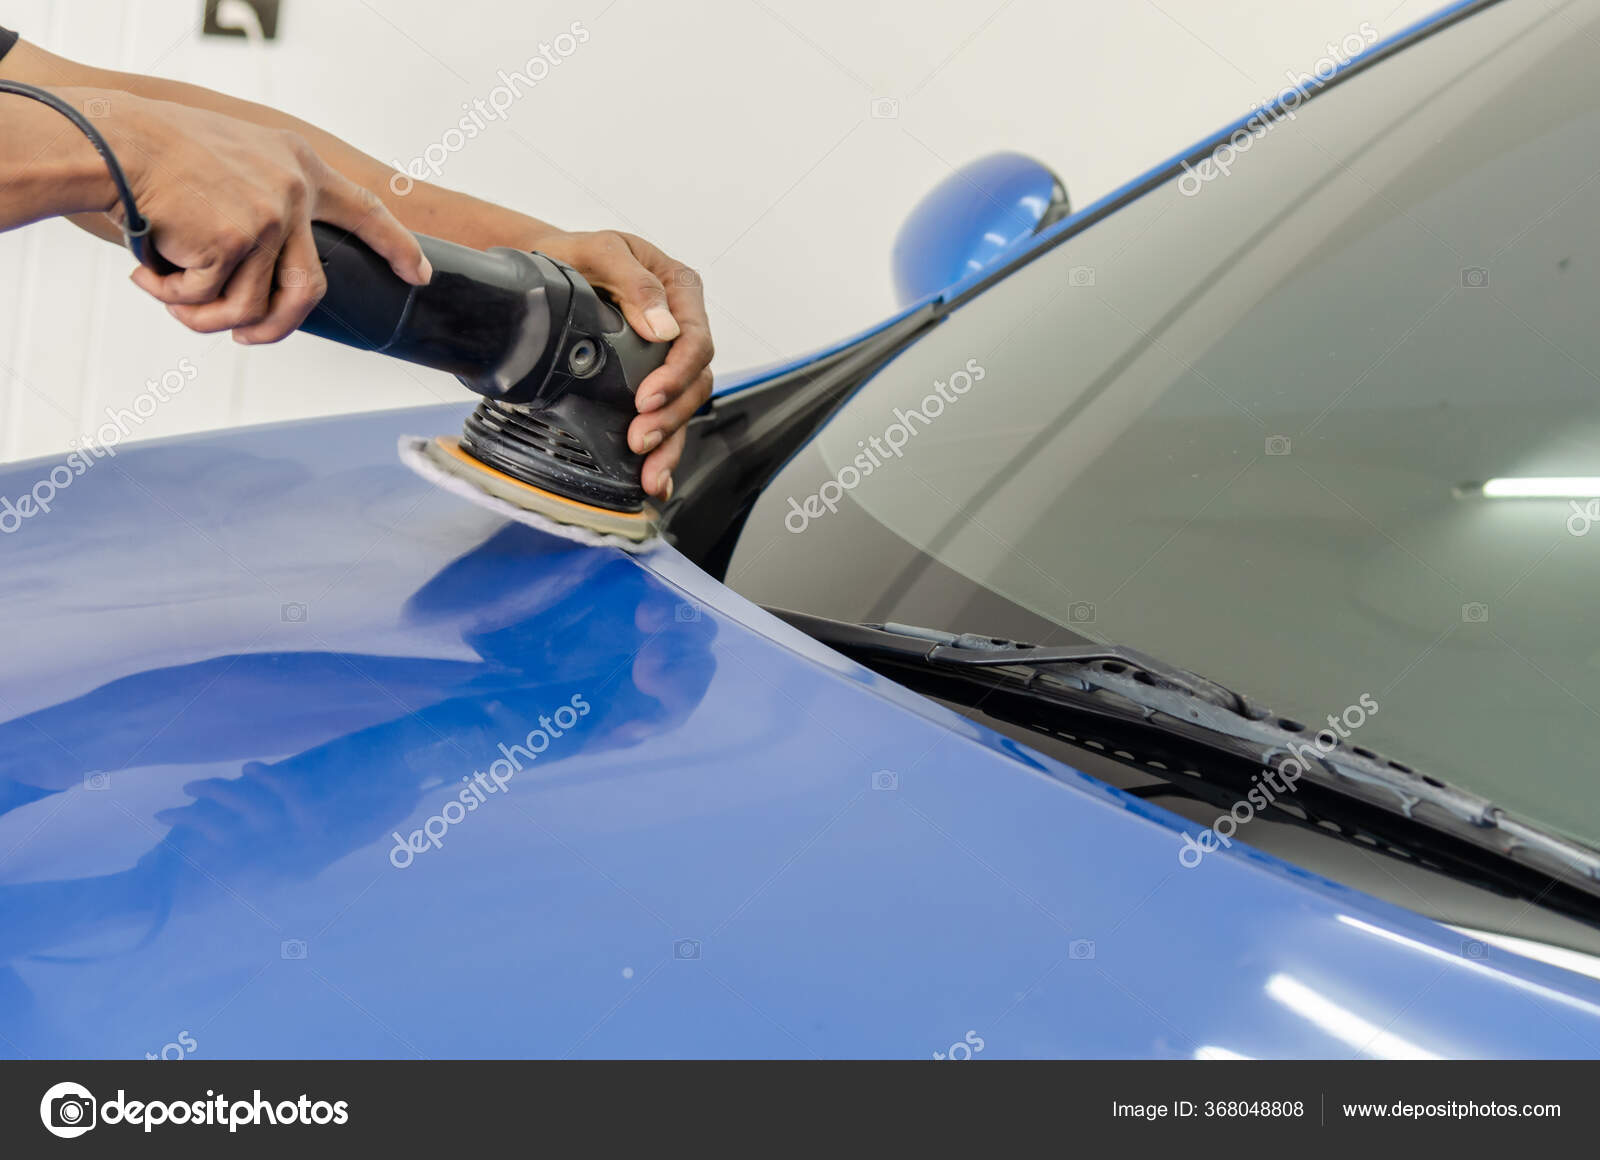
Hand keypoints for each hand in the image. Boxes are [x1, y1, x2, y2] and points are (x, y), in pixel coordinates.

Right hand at [99, 92, 430, 343]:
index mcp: (298, 166)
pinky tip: (147, 274)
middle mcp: (294, 190)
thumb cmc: (156, 155)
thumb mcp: (231, 163)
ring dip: (202, 315)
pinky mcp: (238, 239)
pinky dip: (173, 297)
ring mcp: (271, 215)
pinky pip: (209, 299)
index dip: (396, 246)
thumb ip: (263, 207)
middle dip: (278, 329)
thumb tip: (267, 286)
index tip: (419, 275)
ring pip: (252, 305)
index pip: (365, 212)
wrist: (109, 141)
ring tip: (166, 297)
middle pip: (311, 292)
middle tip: (246, 340)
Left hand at [526, 229, 713, 499]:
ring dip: (670, 442)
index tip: (646, 397)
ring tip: (650, 473)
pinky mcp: (651, 380)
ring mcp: (667, 357)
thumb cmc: (576, 255)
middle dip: (671, 416)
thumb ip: (635, 283)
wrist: (549, 267)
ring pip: (685, 406)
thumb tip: (664, 328)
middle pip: (696, 381)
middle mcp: (681, 326)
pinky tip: (654, 477)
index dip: (676, 374)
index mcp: (680, 290)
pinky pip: (667, 416)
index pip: (695, 340)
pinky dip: (663, 449)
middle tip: (640, 439)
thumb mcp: (601, 250)